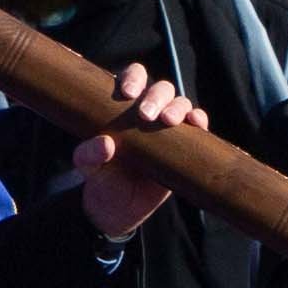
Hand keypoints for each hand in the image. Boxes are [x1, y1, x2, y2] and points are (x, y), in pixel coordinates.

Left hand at [66, 66, 202, 241]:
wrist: (121, 208)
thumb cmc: (101, 178)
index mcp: (122, 106)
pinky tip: (197, 123)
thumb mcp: (88, 167)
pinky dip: (199, 119)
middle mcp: (148, 111)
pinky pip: (198, 125)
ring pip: (180, 103)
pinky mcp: (186, 144)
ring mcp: (168, 127)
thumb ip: (89, 155)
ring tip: (168, 121)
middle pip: (161, 88)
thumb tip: (105, 143)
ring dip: (177, 107)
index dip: (133, 78)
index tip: (128, 93)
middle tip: (146, 115)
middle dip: (156, 96)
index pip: (132, 79)